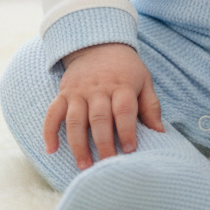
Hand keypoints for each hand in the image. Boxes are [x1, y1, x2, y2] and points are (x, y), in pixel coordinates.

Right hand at [43, 43, 163, 168]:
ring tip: (84, 165)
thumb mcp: (144, 80)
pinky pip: (52, 113)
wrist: (99, 44)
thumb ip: (151, 107)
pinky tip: (51, 150)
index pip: (123, 111)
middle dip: (103, 144)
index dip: (126, 131)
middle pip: (99, 118)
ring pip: (75, 120)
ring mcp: (78, 92)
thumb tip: (160, 134)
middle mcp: (99, 89)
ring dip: (78, 144)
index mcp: (122, 86)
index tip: (129, 150)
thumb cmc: (126, 69)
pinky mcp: (63, 93)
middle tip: (108, 165)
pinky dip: (49, 131)